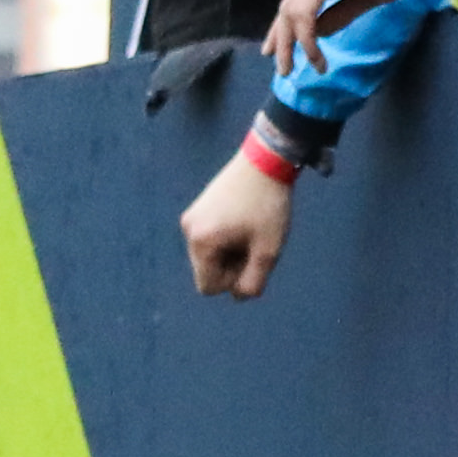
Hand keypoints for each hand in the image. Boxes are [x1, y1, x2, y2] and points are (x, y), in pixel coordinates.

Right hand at [181, 153, 294, 300]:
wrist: (265, 160)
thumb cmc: (268, 206)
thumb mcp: (268, 251)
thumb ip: (253, 282)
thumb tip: (238, 296)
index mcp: (201, 242)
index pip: (208, 287)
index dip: (232, 282)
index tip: (252, 259)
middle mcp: (189, 230)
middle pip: (207, 271)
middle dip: (231, 266)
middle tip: (255, 244)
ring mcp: (191, 217)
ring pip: (209, 255)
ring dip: (230, 252)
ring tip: (250, 231)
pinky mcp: (198, 207)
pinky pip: (209, 238)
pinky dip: (225, 239)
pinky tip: (243, 222)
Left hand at [259, 0, 432, 70]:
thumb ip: (342, 13)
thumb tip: (319, 32)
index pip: (297, 1)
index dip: (287, 26)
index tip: (281, 49)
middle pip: (288, 7)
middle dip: (280, 38)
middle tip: (279, 66)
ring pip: (291, 11)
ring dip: (289, 43)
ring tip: (290, 69)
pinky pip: (305, 12)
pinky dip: (306, 36)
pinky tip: (312, 55)